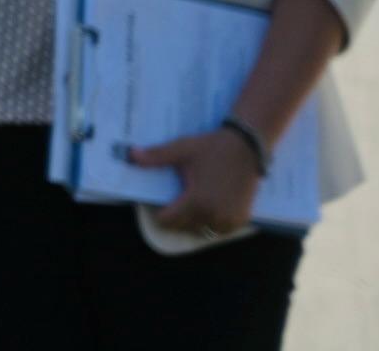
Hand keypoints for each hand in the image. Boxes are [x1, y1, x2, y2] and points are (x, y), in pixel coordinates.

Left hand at [130, 127, 262, 238]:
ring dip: (193, 223)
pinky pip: (220, 230)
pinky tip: (208, 209)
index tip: (158, 203)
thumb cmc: (212, 148)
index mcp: (197, 201)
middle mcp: (214, 215)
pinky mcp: (241, 219)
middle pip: (183, 227)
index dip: (159, 214)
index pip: (168, 221)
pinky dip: (212, 224)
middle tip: (174, 201)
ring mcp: (229, 219)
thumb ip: (156, 156)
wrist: (247, 148)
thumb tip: (131, 156)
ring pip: (202, 231)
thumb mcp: (182, 149)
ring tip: (189, 205)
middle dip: (175, 218)